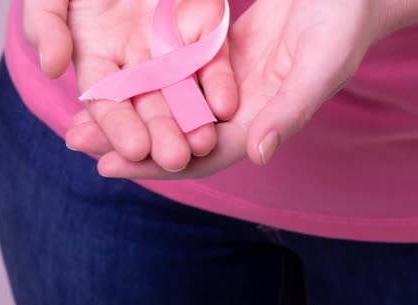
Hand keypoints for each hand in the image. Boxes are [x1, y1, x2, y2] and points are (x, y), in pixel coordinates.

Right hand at [23, 0, 237, 171]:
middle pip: (150, 106)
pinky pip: (213, 60)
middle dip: (162, 134)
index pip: (107, 103)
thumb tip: (51, 67)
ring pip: (185, 90)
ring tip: (205, 144)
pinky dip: (218, 83)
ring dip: (194, 118)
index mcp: (97, 59)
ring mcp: (171, 47)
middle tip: (176, 159)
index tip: (133, 148)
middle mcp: (136, 62)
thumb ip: (45, 26)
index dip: (119, 126)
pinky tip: (224, 106)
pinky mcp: (203, 28)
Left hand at [89, 0, 386, 177]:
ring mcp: (226, 83)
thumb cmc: (343, 23)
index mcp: (261, 122)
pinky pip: (175, 71)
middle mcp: (239, 109)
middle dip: (126, 142)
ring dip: (127, 111)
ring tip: (79, 113)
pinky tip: (113, 75)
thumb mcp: (320, 65)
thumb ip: (289, 111)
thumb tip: (256, 155)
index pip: (201, 155)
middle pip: (175, 135)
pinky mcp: (218, 53)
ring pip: (169, 105)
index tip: (107, 168)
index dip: (156, 166)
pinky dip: (144, 77)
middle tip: (74, 140)